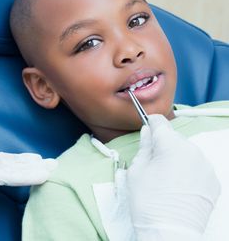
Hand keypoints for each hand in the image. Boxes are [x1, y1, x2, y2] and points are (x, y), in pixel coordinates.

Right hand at [127, 114, 219, 240]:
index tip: (145, 128)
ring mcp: (206, 167)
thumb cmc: (149, 202)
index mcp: (172, 145)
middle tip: (151, 164)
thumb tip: (148, 132)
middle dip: (163, 146)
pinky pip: (197, 168)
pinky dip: (187, 172)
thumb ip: (144, 146)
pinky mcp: (213, 182)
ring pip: (187, 153)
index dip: (149, 123)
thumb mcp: (137, 170)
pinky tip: (177, 187)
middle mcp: (193, 151)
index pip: (160, 122)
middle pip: (174, 139)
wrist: (169, 232)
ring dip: (176, 159)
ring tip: (165, 179)